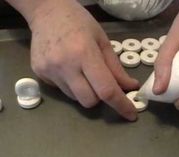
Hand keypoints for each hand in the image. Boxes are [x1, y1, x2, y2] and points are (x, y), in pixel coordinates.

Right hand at [29, 0, 138, 119]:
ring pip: (75, 98)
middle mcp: (65, 66)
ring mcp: (49, 71)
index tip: (131, 114)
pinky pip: (62, 91)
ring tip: (81, 71)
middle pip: (89, 101)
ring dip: (85, 91)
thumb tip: (129, 88)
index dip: (121, 105)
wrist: (46, 11)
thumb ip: (116, 68)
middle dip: (100, 97)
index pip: (106, 89)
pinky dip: (71, 86)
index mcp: (84, 53)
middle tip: (101, 83)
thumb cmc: (79, 22)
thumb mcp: (103, 41)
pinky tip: (67, 68)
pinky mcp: (39, 74)